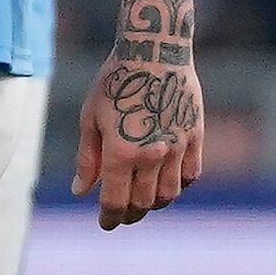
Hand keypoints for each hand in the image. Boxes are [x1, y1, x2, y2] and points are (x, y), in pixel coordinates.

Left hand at [71, 46, 204, 228]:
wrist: (155, 50)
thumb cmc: (114, 81)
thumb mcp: (90, 117)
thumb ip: (87, 158)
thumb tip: (80, 191)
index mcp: (120, 152)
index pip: (114, 201)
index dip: (108, 218)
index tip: (105, 224)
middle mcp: (150, 155)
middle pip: (143, 203)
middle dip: (130, 214)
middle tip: (122, 215)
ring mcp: (177, 147)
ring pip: (169, 194)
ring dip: (155, 204)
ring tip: (144, 201)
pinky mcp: (195, 136)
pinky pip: (192, 174)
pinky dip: (180, 185)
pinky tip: (167, 181)